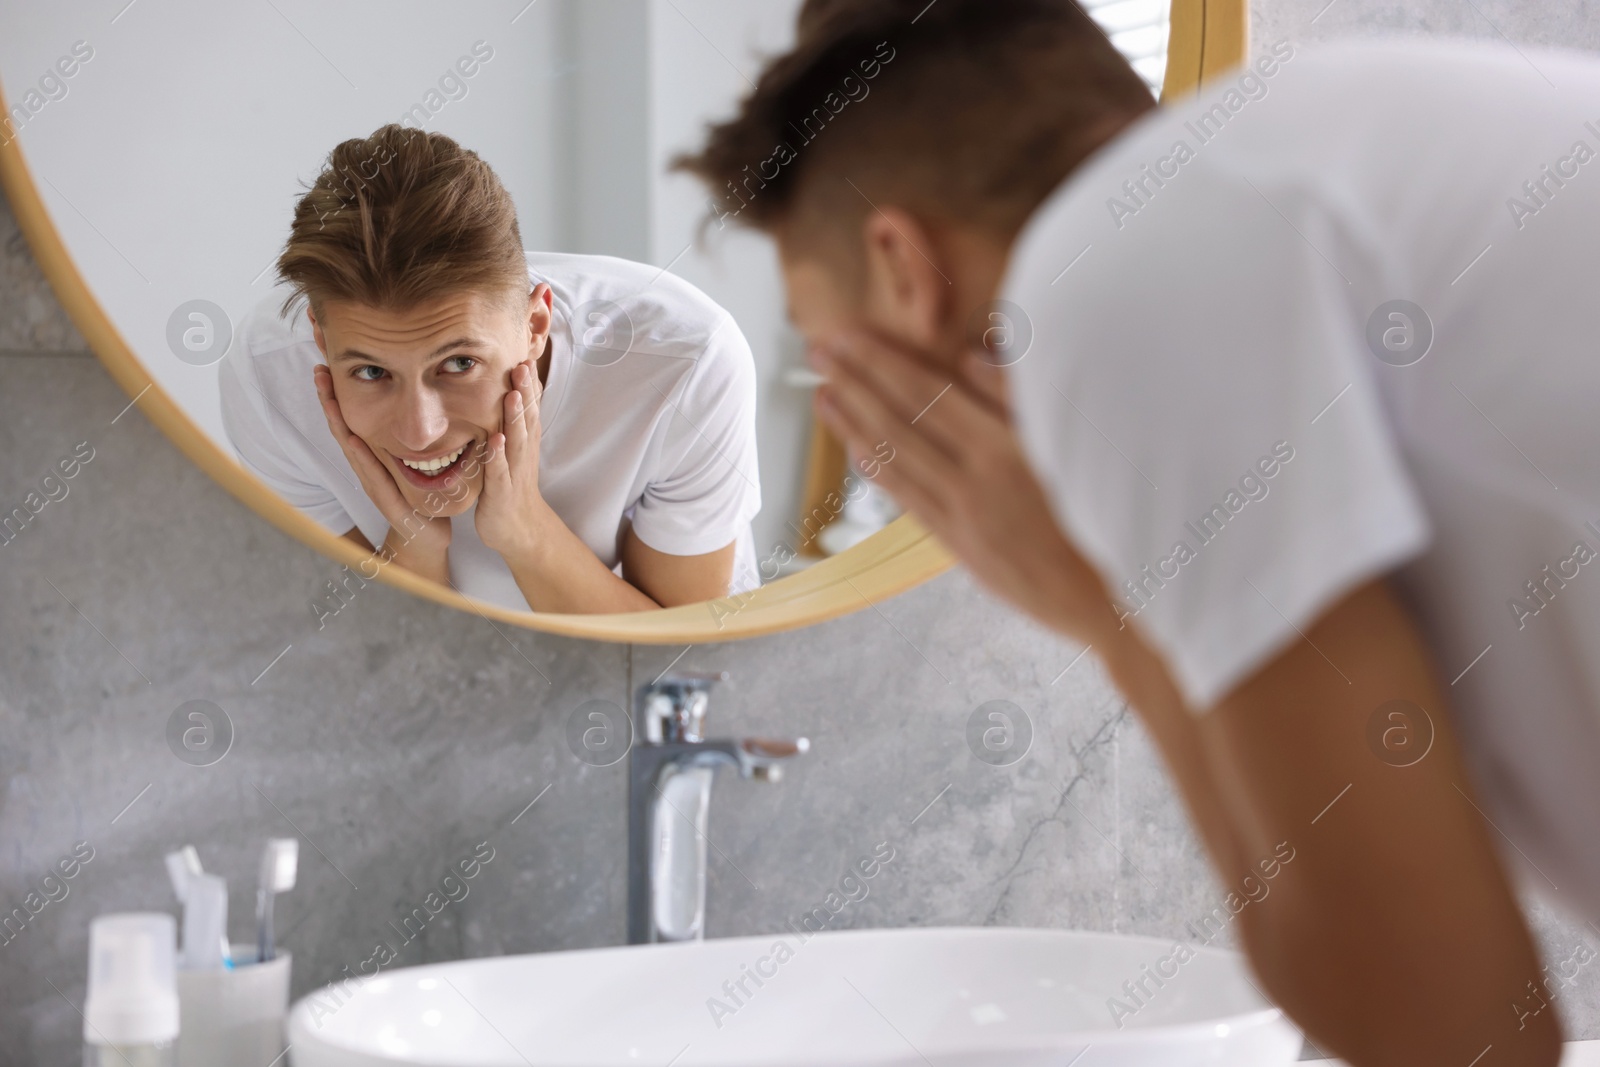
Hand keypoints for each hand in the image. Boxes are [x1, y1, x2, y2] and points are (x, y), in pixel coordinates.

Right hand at [313, 364, 450, 580]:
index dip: (339, 389)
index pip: (351, 415)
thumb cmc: (420, 496)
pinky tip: (352, 437)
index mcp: (372, 454)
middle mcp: (366, 466)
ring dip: (336, 416)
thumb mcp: (413, 459)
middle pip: (342, 424)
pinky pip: (373, 475)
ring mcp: (373, 483)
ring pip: (350, 445)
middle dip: (329, 394)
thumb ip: (408, 433)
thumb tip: (415, 401)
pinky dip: (362, 456)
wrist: (427, 538)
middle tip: (318, 363)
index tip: (328, 357)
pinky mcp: (388, 502)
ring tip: (326, 389)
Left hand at [474, 359, 550, 559]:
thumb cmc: (511, 487)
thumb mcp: (513, 451)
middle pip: (527, 418)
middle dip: (526, 391)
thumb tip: (510, 391)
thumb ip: (511, 423)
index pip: (530, 407)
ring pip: (516, 440)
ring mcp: (514, 472)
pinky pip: (500, 471)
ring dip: (515, 417)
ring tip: (513, 394)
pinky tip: (495, 439)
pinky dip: (498, 455)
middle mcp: (523, 453)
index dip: (529, 383)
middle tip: (523, 363)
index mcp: (524, 442)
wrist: (518, 529)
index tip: (526, 354)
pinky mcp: (500, 492)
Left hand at [811, 331, 1121, 643]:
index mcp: (1003, 451)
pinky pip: (909, 502)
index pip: (925, 395)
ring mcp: (962, 521)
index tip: (847, 338)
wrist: (1123, 602)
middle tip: (817, 351)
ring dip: (853, 425)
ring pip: (895, 464)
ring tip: (821, 394)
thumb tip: (973, 356)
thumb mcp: (1077, 443)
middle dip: (854, 383)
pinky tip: (857, 452)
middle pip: (898, 424)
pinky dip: (880, 473)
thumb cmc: (1113, 513)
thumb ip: (1022, 397)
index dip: (880, 364)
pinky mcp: (963, 550)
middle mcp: (972, 485)